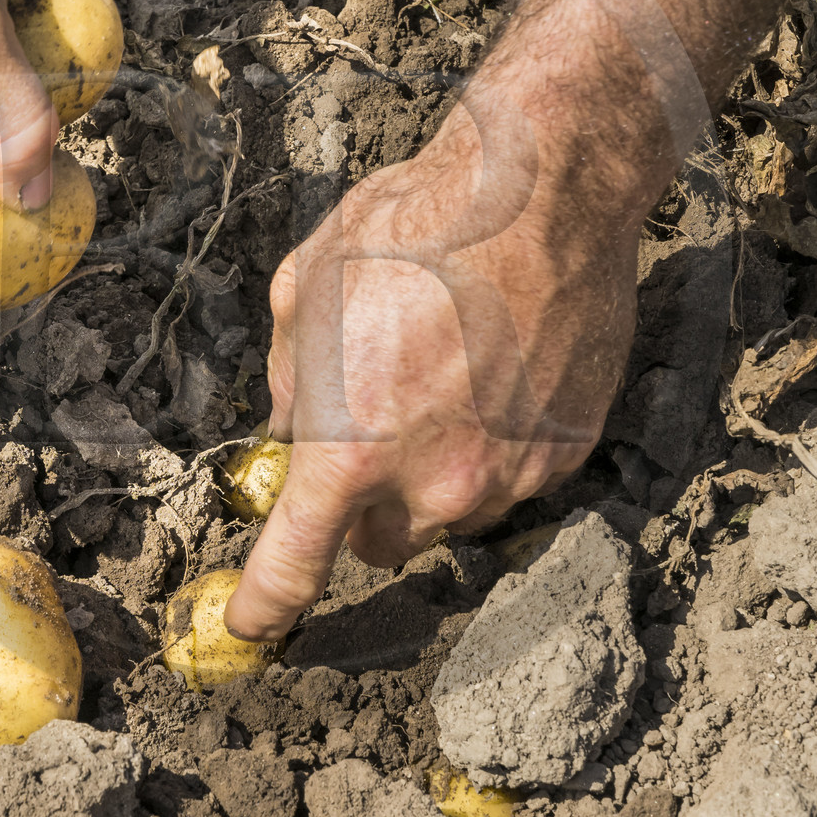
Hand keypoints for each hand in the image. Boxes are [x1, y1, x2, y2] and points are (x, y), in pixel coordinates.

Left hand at [224, 84, 646, 640]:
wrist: (540, 191)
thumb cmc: (414, 226)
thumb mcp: (307, 288)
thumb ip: (289, 378)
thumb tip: (291, 422)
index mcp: (349, 451)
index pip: (294, 572)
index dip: (264, 608)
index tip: (251, 625)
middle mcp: (431, 482)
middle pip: (381, 545)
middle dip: (365, 505)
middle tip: (370, 431)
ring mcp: (508, 475)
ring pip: (452, 514)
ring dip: (436, 475)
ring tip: (445, 379)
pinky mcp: (566, 453)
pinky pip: (515, 479)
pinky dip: (498, 446)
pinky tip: (498, 371)